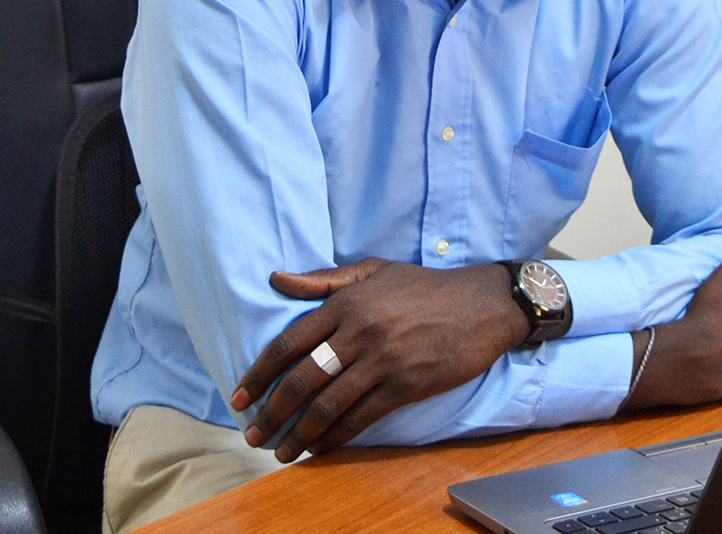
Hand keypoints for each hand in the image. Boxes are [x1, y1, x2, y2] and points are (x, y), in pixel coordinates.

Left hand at [229, 258, 529, 460]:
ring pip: (328, 404)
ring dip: (298, 432)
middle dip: (271, 411)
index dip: (260, 372)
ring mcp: (384, 360)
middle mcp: (360, 331)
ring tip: (279, 450)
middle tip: (252, 433)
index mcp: (347, 303)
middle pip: (302, 378)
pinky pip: (361, 418)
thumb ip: (323, 280)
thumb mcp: (373, 271)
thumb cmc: (425, 287)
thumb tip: (276, 279)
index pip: (289, 342)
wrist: (482, 305)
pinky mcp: (406, 385)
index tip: (239, 395)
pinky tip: (318, 449)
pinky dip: (335, 438)